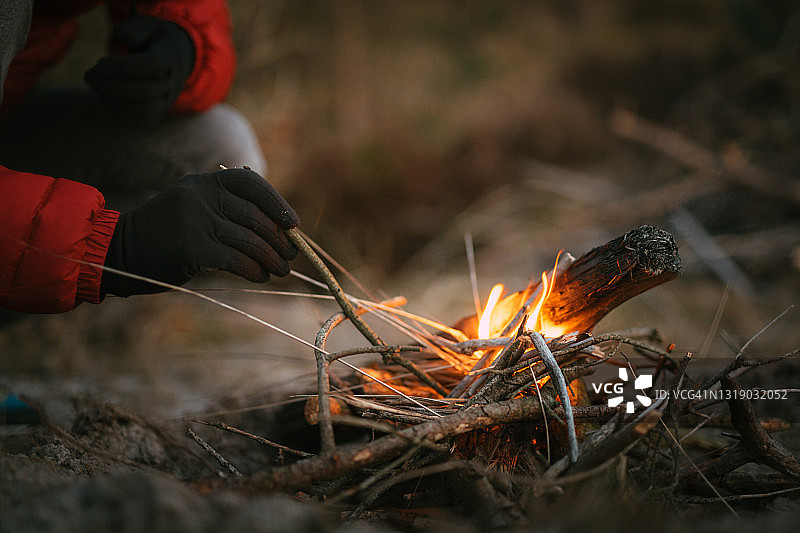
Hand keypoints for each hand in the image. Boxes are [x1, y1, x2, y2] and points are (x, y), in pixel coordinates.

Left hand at [84, 16, 194, 121]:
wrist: (176, 58)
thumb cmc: (152, 39)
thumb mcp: (144, 25)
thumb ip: (132, 30)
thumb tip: (122, 40)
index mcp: (170, 56)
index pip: (152, 65)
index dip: (124, 67)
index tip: (100, 63)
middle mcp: (173, 81)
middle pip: (146, 91)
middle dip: (112, 86)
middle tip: (89, 76)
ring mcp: (168, 100)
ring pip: (143, 108)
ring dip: (113, 100)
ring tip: (95, 86)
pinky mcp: (159, 112)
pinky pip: (140, 118)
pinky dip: (119, 110)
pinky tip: (104, 97)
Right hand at [101, 169, 299, 296]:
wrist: (122, 250)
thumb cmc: (169, 233)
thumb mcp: (196, 206)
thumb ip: (229, 208)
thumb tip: (281, 227)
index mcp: (205, 181)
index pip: (252, 183)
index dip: (277, 203)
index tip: (293, 224)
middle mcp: (201, 195)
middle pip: (255, 215)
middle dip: (279, 238)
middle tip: (290, 255)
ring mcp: (195, 220)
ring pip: (248, 240)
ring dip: (271, 258)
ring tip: (280, 271)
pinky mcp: (191, 247)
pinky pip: (235, 259)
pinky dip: (253, 270)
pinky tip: (259, 276)